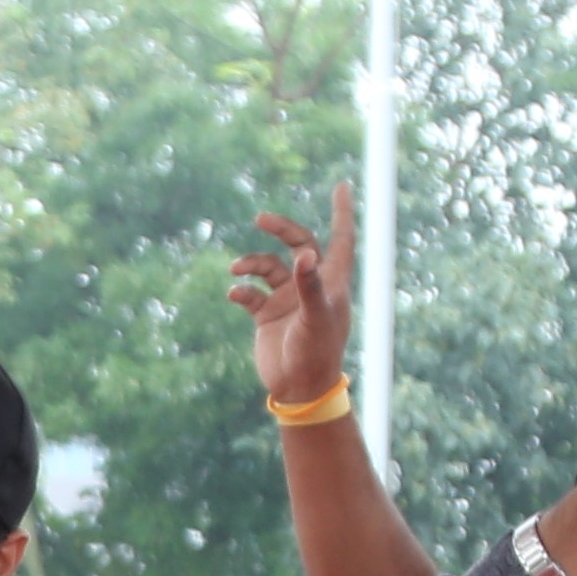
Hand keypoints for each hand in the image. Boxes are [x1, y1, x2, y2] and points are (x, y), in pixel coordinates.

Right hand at [229, 184, 356, 406]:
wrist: (299, 390)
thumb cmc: (317, 353)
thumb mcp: (315, 317)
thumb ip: (309, 284)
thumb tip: (303, 254)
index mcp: (332, 281)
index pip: (341, 238)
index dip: (342, 212)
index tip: (341, 186)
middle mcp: (310, 285)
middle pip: (298, 243)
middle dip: (281, 229)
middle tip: (261, 218)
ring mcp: (288, 299)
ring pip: (269, 267)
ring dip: (251, 263)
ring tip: (235, 269)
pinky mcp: (267, 314)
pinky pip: (250, 293)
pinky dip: (241, 291)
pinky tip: (234, 295)